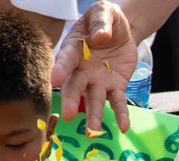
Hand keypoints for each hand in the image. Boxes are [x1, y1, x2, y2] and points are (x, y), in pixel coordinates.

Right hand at [51, 1, 138, 131]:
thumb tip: (100, 36)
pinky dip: (120, 114)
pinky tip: (123, 126)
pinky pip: (117, 101)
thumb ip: (102, 22)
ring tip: (93, 129)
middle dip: (72, 99)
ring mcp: (98, 80)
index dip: (61, 69)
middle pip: (76, 86)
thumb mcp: (105, 11)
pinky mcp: (115, 86)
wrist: (122, 30)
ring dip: (94, 114)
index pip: (66, 60)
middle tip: (69, 115)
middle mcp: (83, 68)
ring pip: (94, 99)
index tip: (54, 81)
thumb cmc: (107, 18)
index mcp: (75, 48)